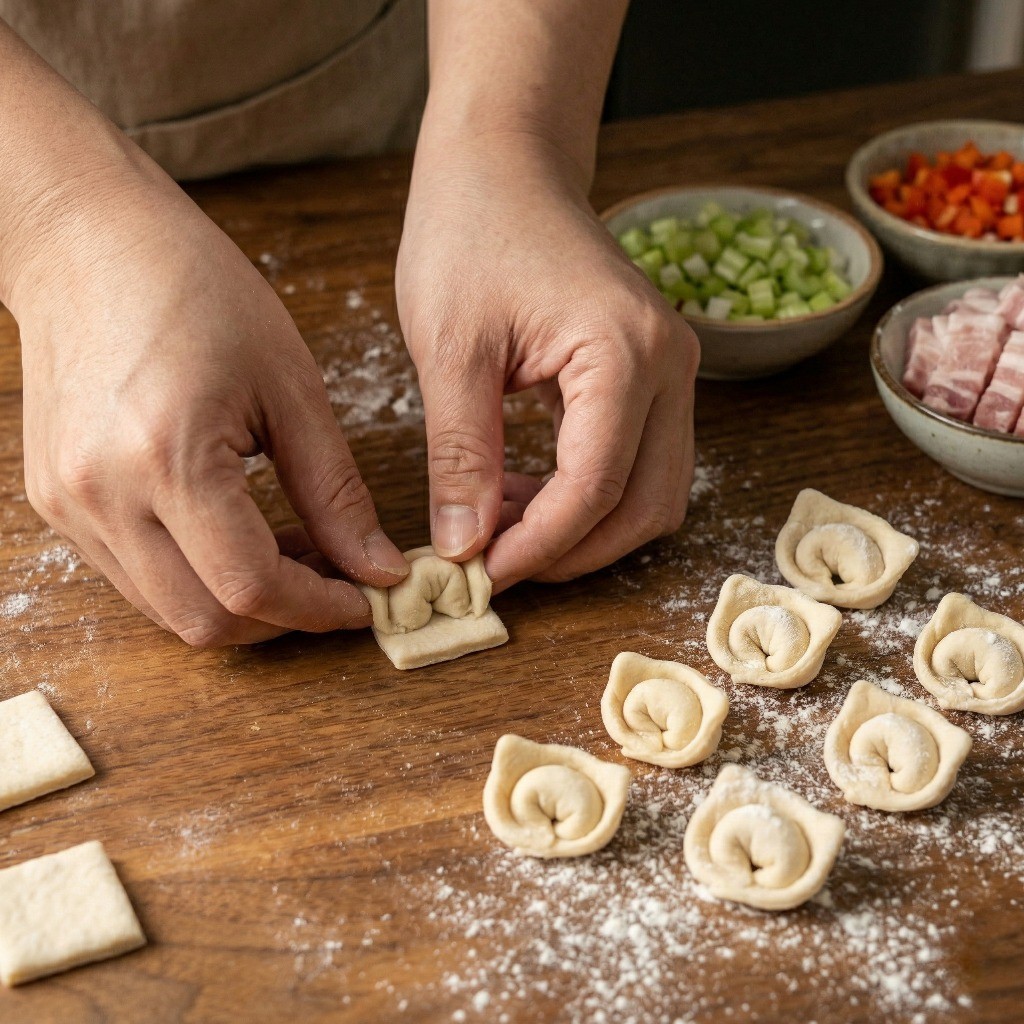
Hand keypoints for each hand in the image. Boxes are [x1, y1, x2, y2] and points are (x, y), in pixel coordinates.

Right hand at [11, 162, 408, 644]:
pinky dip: (196, 577)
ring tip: (294, 551)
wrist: (87, 243)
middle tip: (336, 581)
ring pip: (166, 610)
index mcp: (167, 456)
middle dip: (282, 619)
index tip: (366, 599)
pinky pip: (135, 576)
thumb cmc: (196, 290)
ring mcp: (69, 504)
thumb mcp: (291, 388)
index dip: (318, 608)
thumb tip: (375, 569)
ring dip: (239, 602)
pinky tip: (240, 534)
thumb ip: (336, 493)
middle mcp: (102, 494)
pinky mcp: (56, 500)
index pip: (250, 587)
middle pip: (204, 622)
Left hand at [396, 133, 698, 589]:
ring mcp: (672, 370)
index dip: (537, 546)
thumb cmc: (471, 231)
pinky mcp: (654, 375)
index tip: (476, 574)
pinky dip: (590, 496)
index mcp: (624, 352)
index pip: (595, 487)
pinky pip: (641, 463)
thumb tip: (464, 546)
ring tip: (499, 523)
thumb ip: (461, 454)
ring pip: (653, 494)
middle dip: (569, 551)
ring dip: (583, 530)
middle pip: (646, 506)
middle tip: (491, 563)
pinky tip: (523, 491)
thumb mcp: (450, 348)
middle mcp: (670, 365)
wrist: (505, 162)